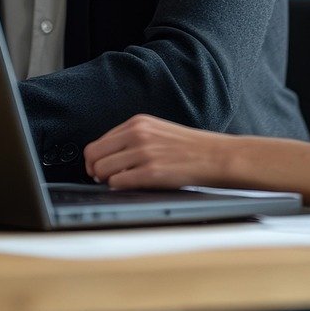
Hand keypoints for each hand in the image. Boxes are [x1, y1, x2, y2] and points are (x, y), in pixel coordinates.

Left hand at [84, 114, 234, 189]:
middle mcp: (138, 134)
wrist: (216, 156)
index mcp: (138, 123)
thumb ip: (133, 138)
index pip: (98, 142)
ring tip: (121, 183)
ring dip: (106, 181)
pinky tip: (132, 187)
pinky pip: (118, 182)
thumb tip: (107, 157)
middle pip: (94, 155)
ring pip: (102, 170)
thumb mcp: (158, 131)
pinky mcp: (151, 172)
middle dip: (95, 171)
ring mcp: (144, 153)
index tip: (101, 168)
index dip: (96, 159)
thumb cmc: (189, 147)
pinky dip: (119, 187)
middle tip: (104, 179)